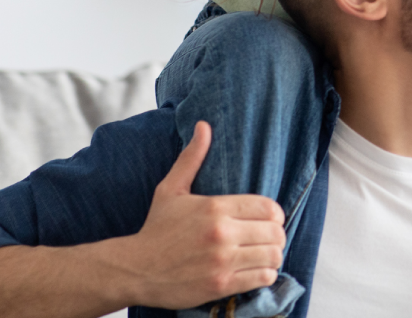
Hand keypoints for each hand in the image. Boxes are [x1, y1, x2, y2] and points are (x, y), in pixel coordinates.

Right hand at [116, 121, 286, 308]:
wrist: (134, 269)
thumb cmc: (156, 228)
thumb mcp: (171, 189)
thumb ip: (192, 158)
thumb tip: (204, 126)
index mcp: (215, 207)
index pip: (268, 207)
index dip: (274, 214)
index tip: (268, 219)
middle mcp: (221, 233)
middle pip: (275, 232)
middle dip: (276, 235)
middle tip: (268, 238)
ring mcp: (222, 261)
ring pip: (273, 255)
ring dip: (273, 255)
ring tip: (264, 254)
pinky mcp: (221, 284)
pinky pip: (262, 277)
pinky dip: (265, 274)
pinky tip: (256, 270)